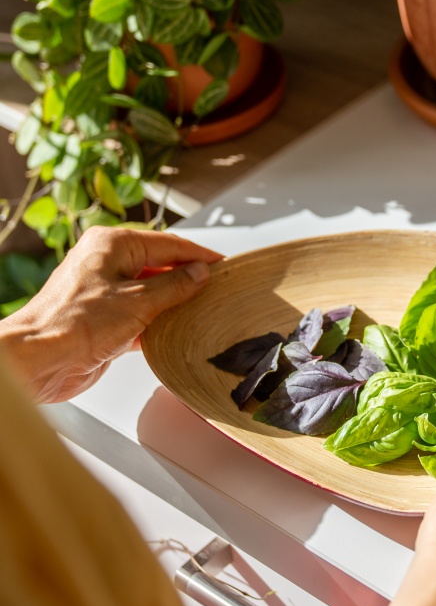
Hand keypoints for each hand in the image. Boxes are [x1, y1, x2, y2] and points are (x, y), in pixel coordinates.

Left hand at [0, 226, 221, 402]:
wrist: (39, 360)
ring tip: (206, 309)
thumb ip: (175, 285)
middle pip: (161, 266)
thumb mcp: (139, 301)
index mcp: (113, 245)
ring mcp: (106, 291)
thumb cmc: (75, 323)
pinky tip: (180, 331)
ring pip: (153, 292)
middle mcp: (108, 263)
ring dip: (176, 303)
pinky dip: (161, 321)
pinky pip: (142, 314)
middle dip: (189, 279)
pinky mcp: (106, 318)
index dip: (200, 256)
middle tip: (220, 289)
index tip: (225, 265)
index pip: (169, 244)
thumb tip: (200, 273)